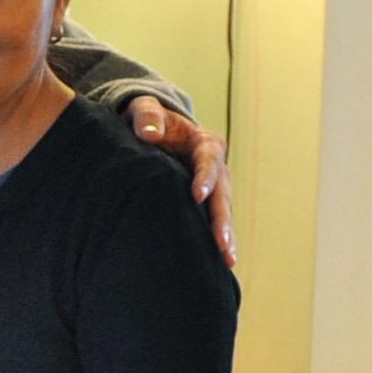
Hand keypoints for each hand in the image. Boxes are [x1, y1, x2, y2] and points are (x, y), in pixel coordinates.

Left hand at [126, 95, 235, 270]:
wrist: (151, 130)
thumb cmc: (148, 119)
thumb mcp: (144, 108)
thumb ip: (147, 116)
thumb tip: (148, 134)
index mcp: (204, 143)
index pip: (208, 161)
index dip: (205, 178)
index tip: (198, 196)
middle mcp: (215, 167)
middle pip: (222, 194)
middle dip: (222, 219)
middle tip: (222, 243)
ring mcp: (212, 187)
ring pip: (222, 212)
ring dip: (224, 235)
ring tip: (226, 260)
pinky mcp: (203, 203)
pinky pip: (211, 222)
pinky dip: (213, 241)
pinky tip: (217, 264)